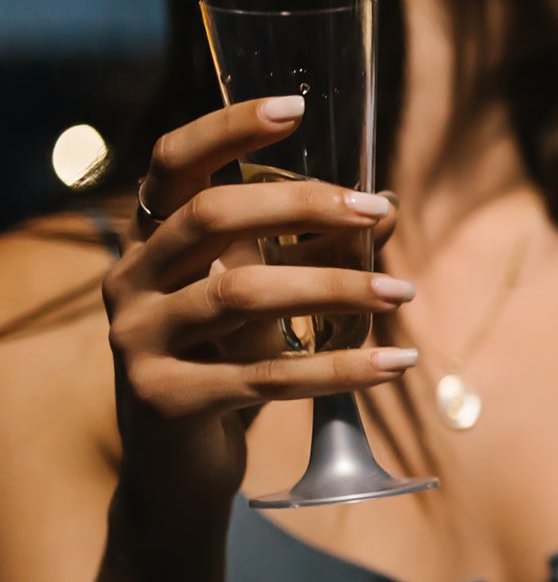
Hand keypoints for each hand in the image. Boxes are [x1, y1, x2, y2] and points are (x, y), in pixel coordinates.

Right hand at [108, 96, 416, 506]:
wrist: (179, 474)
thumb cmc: (227, 370)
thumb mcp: (258, 305)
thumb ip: (299, 256)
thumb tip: (382, 209)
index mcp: (149, 245)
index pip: (174, 166)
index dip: (227, 130)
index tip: (295, 107)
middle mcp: (131, 283)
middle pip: (213, 218)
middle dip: (301, 206)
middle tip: (379, 210)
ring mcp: (139, 342)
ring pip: (244, 297)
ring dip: (335, 288)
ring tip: (402, 292)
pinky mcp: (166, 399)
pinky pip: (266, 377)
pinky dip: (339, 370)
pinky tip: (396, 364)